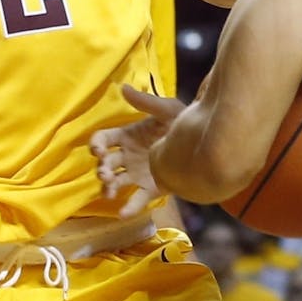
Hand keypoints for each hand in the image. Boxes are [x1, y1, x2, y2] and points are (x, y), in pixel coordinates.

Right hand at [90, 85, 186, 217]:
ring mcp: (136, 174)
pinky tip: (123, 213)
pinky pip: (136, 200)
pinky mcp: (150, 189)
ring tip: (111, 191)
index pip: (103, 139)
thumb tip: (123, 88)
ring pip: (115, 183)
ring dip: (108, 187)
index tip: (98, 149)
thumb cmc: (183, 122)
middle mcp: (127, 156)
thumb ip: (146, 102)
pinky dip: (128, 208)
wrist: (205, 144)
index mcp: (127, 136)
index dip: (96, 144)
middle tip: (105, 172)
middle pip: (106, 163)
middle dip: (102, 168)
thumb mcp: (167, 110)